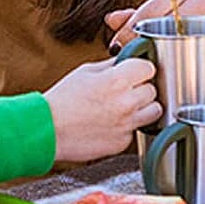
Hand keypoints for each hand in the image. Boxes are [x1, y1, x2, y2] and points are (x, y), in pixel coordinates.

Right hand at [44, 57, 160, 161]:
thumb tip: (125, 61)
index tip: (135, 70)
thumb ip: (110, 66)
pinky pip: (136, 129)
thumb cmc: (62, 100)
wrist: (50, 129)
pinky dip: (128, 125)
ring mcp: (127, 125)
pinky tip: (111, 121)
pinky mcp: (123, 142)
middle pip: (153, 90)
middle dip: (141, 87)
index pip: (148, 68)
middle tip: (126, 89)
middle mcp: (126, 103)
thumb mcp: (85, 71)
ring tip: (125, 105)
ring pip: (154, 111)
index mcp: (117, 80)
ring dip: (143, 107)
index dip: (140, 67)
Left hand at [104, 0, 204, 78]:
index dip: (132, 26)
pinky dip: (182, 55)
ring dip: (161, 47)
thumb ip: (136, 17)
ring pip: (180, 32)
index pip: (152, 6)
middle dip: (143, 38)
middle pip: (164, 19)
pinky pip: (198, 45)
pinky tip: (171, 64)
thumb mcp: (158, 19)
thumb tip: (111, 19)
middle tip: (129, 55)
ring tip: (146, 61)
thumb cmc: (184, 29)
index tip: (117, 44)